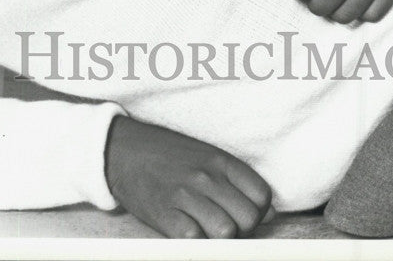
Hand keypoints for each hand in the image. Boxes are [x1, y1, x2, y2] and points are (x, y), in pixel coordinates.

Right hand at [105, 115, 274, 237]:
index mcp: (219, 160)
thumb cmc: (167, 155)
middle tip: (225, 225)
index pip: (261, 195)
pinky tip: (188, 231)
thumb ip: (237, 180)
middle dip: (242, 229)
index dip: (259, 212)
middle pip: (248, 218)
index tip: (245, 214)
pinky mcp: (165, 214)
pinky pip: (194, 240)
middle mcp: (206, 176)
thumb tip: (269, 212)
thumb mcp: (206, 156)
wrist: (122, 150)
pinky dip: (196, 242)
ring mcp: (185, 195)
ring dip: (220, 239)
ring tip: (206, 230)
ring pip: (226, 232)